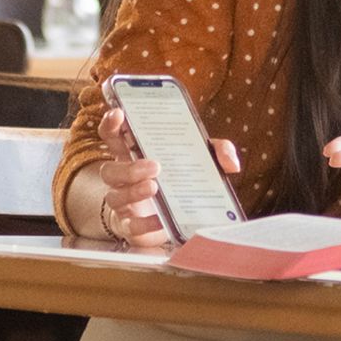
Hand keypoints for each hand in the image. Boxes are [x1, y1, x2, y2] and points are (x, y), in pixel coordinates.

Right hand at [97, 106, 240, 250]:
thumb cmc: (181, 180)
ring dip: (134, 191)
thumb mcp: (201, 160)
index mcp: (134, 154)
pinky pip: (130, 226)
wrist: (176, 219)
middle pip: (109, 170)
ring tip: (155, 187)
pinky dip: (144, 223)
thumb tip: (231, 163)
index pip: (112, 136)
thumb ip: (218, 152)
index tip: (119, 114)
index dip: (111, 124)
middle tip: (155, 166)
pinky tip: (160, 219)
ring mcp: (124, 203)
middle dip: (129, 167)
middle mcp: (123, 178)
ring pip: (115, 196)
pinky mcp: (130, 226)